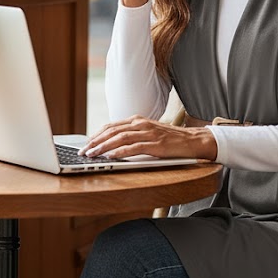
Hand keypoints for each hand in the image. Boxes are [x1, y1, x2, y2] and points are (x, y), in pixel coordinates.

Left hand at [81, 116, 216, 161]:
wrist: (193, 140)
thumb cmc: (170, 139)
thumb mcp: (148, 133)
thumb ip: (133, 135)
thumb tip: (112, 145)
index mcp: (138, 120)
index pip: (111, 126)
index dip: (96, 135)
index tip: (86, 144)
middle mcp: (141, 124)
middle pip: (112, 131)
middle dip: (95, 142)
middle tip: (84, 151)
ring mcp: (149, 133)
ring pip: (120, 138)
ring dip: (103, 147)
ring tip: (93, 154)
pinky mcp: (156, 145)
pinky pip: (134, 148)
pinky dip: (120, 152)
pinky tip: (110, 157)